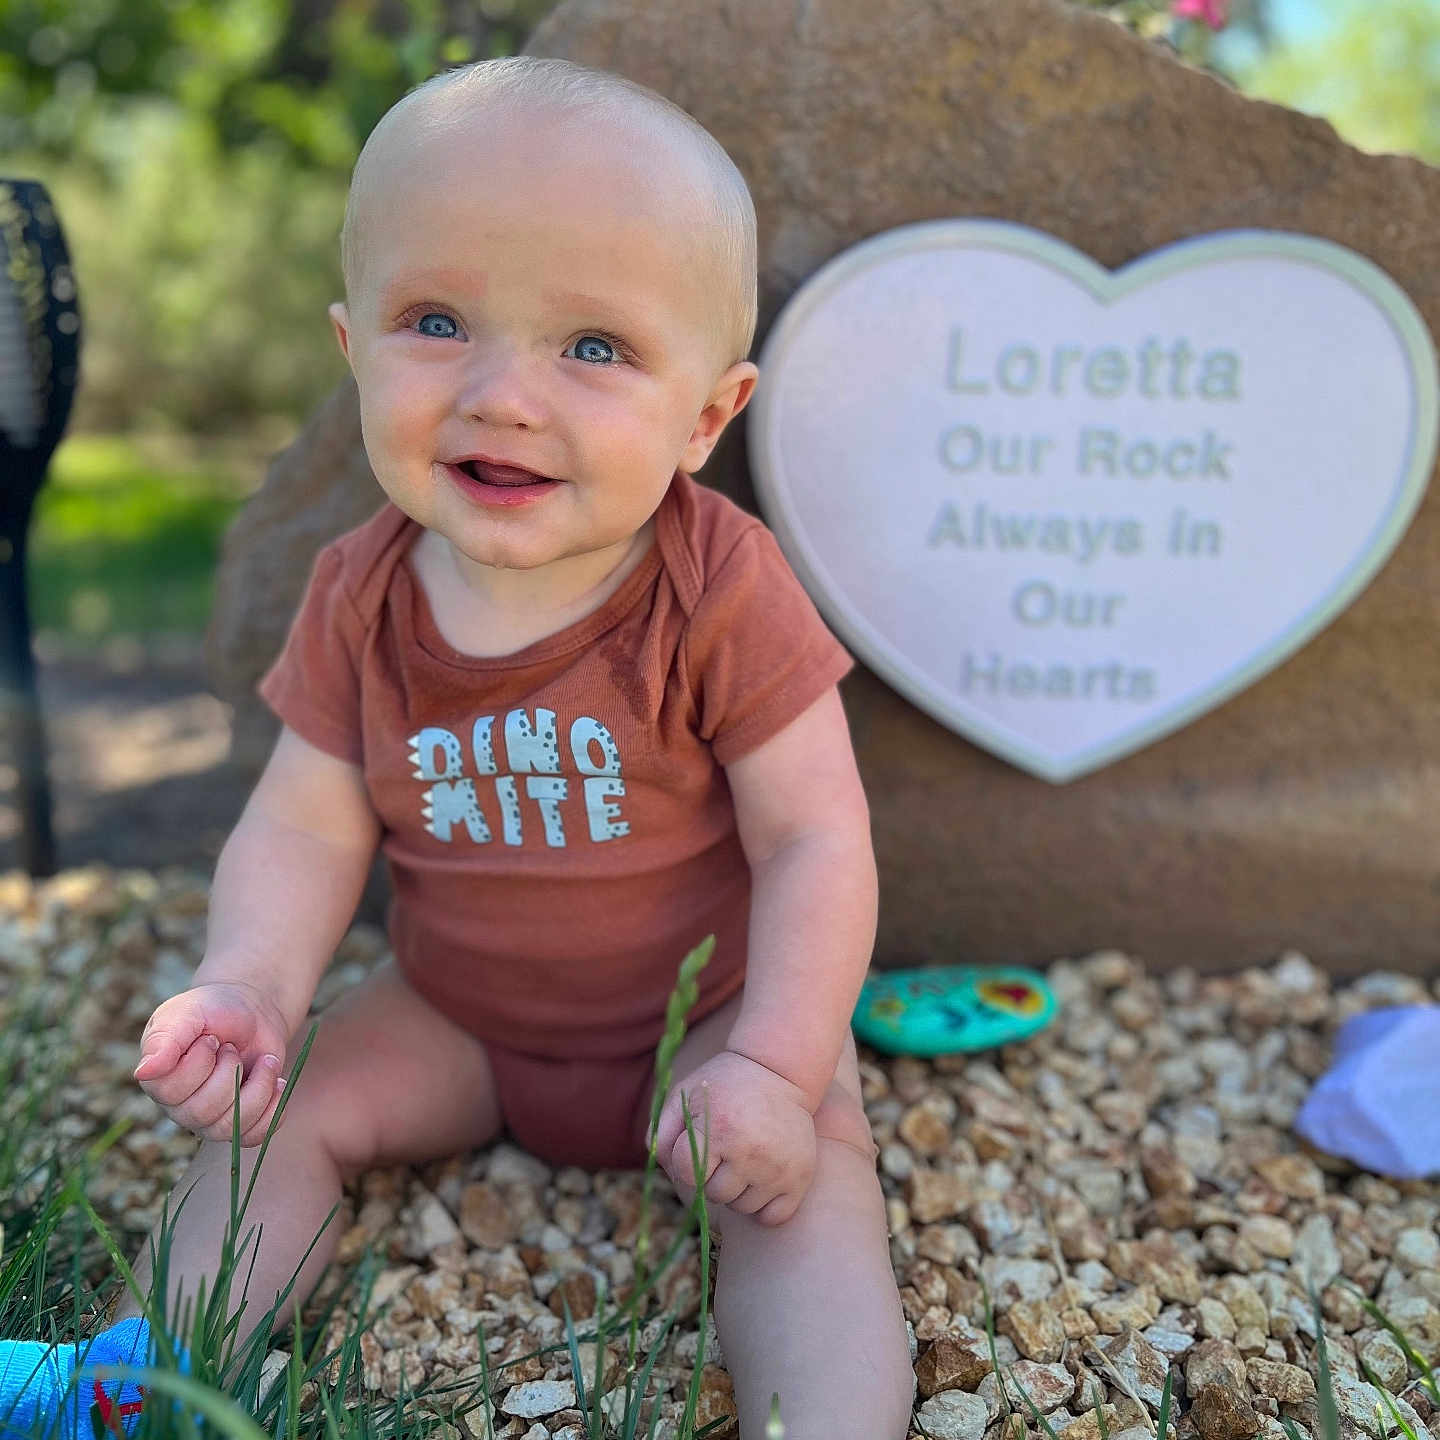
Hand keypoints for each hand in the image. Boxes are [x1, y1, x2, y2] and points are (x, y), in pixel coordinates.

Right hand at [133, 981, 290, 1144]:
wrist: (252, 1010)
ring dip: (258, 1087)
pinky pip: (255, 1135)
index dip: (199, 1063)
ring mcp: (211, 1119)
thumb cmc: (212, 1009)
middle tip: (232, 1048)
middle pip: (203, 1112)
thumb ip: (165, 1039)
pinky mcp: (242, 1122)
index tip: (210, 1038)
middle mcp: (181, 1107)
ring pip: (231, 1126)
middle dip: (229, 1072)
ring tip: (264, 1061)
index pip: (171, 1092)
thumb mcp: (186, 1012)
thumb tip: (143, 1072)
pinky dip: (273, 1110)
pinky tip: (278, 1082)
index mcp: (159, 1081)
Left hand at [652, 1049, 815, 1225]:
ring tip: (745, 1158)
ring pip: (742, 1207)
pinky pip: (772, 1217)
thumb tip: (667, 1174)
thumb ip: (663, 1133)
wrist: (778, 1072)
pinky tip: (762, 1179)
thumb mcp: (686, 1095)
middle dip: (712, 1176)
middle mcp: (749, 1151)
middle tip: (725, 1149)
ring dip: (738, 1190)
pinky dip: (763, 1206)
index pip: (685, 1174)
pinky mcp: (800, 1178)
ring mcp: (777, 1168)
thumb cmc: (724, 1086)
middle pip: (714, 1194)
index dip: (685, 1162)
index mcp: (718, 1128)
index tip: (699, 1142)